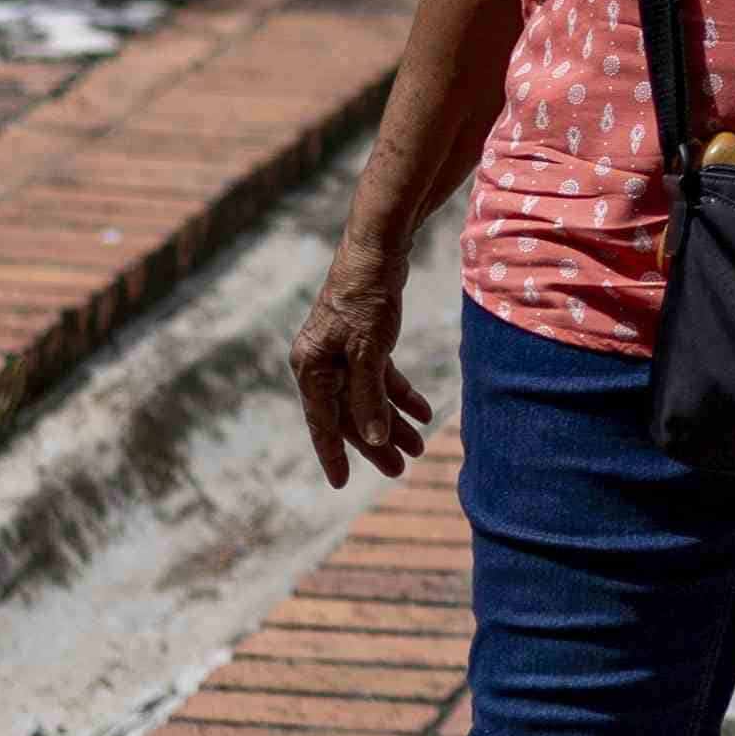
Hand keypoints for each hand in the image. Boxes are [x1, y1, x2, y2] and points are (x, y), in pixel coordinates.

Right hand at [291, 249, 432, 485]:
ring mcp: (343, 352)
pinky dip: (400, 394)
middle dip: (376, 443)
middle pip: (348, 413)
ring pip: (367, 398)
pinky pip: (380, 378)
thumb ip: (368, 397)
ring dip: (393, 422)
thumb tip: (373, 440)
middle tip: (399, 471)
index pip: (322, 421)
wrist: (378, 251)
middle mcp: (322, 363)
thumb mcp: (368, 352)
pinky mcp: (364, 341)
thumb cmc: (365, 298)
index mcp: (311, 368)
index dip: (333, 454)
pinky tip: (423, 412)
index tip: (342, 483)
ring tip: (419, 448)